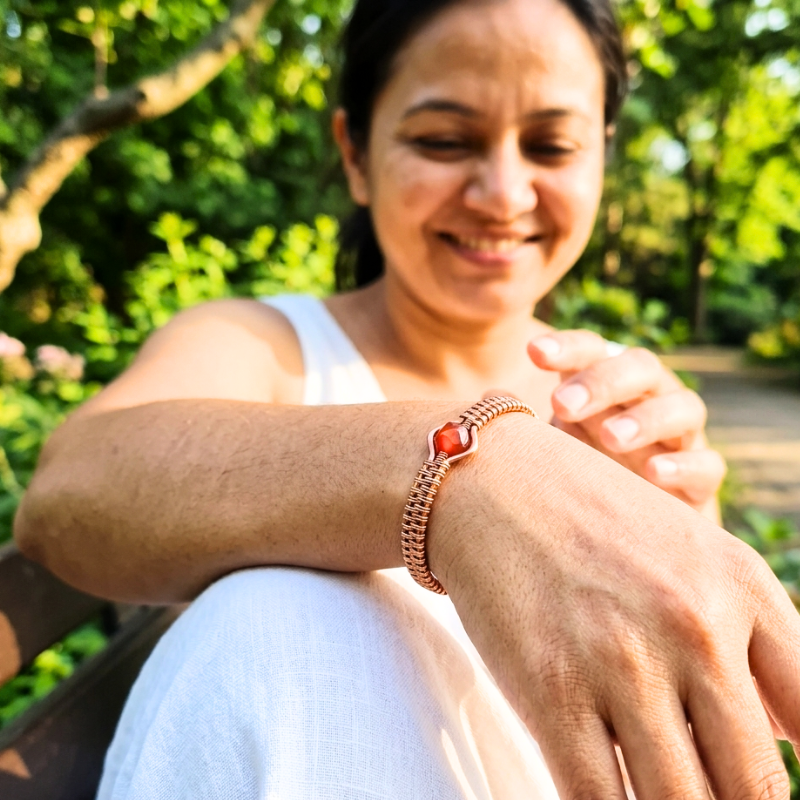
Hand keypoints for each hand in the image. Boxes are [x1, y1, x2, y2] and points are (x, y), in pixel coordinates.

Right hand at [429, 416, 799, 799]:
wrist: (492, 482)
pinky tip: (610, 799)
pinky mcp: (552, 689)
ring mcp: (622, 660)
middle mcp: (695, 624)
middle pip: (756, 786)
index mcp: (742, 586)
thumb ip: (753, 643)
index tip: (767, 791)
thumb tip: (791, 740)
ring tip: (660, 793)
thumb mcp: (695, 552)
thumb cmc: (592, 518)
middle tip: (707, 793)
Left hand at [528, 329, 725, 518]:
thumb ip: (527, 424)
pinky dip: (683, 466)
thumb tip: (488, 401)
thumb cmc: (578, 474)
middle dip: (602, 381)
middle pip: (641, 367)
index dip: (567, 347)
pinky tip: (653, 474)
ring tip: (610, 437)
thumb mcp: (551, 446)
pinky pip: (706, 464)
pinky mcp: (703, 479)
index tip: (534, 352)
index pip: (593, 350)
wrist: (628, 531)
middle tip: (562, 403)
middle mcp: (650, 398)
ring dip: (646, 419)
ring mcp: (681, 436)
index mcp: (608, 382)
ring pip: (683, 407)